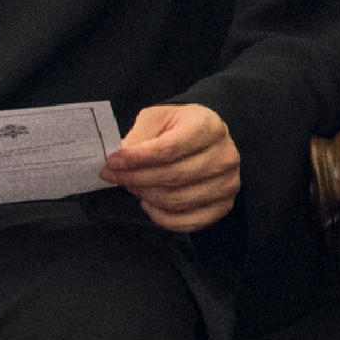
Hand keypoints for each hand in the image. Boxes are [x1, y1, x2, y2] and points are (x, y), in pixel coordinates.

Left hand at [102, 102, 243, 232]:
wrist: (204, 141)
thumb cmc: (179, 128)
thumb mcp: (158, 118)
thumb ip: (140, 134)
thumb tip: (122, 156)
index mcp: (209, 128)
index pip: (169, 148)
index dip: (137, 158)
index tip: (112, 162)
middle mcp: (225, 156)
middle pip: (173, 176)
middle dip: (135, 178)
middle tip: (113, 176)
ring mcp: (227, 183)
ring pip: (178, 200)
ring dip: (146, 196)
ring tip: (131, 186)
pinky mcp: (224, 206)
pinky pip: (188, 222)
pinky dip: (162, 217)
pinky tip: (149, 204)